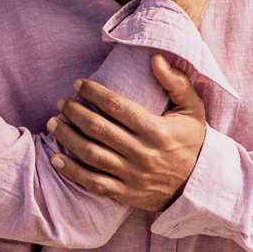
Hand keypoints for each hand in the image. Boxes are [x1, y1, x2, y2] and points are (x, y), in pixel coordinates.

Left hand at [46, 55, 206, 211]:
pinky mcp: (126, 194)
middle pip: (98, 128)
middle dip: (74, 112)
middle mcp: (143, 153)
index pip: (116, 106)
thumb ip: (176, 82)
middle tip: (61, 102)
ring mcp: (133, 175)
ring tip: (52, 123)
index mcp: (157, 130)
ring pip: (91, 154)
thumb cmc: (192, 141)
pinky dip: (72, 171)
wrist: (200, 186)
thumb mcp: (192, 110)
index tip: (77, 84)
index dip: (93, 92)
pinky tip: (56, 158)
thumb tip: (155, 58)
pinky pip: (93, 183)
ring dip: (67, 137)